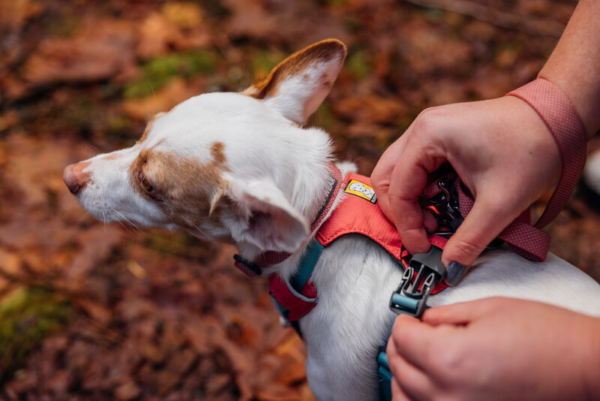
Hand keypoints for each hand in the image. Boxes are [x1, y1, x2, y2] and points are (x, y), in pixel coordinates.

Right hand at [371, 96, 561, 278]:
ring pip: (401, 174)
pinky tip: (447, 203)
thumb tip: (450, 269)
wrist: (559, 118)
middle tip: (426, 234)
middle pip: (388, 178)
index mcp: (428, 135)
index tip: (424, 248)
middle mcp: (422, 128)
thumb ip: (470, 240)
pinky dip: (426, 191)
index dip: (407, 225)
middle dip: (403, 212)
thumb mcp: (499, 203)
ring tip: (439, 220)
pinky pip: (418, 168)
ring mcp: (431, 129)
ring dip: (414, 202)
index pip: (397, 189)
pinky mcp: (441, 135)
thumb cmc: (533, 148)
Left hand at [387, 297, 599, 400]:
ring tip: (419, 358)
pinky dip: (417, 398)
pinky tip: (429, 385)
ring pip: (404, 397)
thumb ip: (445, 315)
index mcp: (449, 358)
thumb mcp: (489, 309)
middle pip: (399, 366)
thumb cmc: (547, 338)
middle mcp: (447, 393)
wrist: (583, 368)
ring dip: (404, 374)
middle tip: (414, 332)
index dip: (404, 321)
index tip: (410, 317)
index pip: (402, 337)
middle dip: (401, 344)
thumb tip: (423, 319)